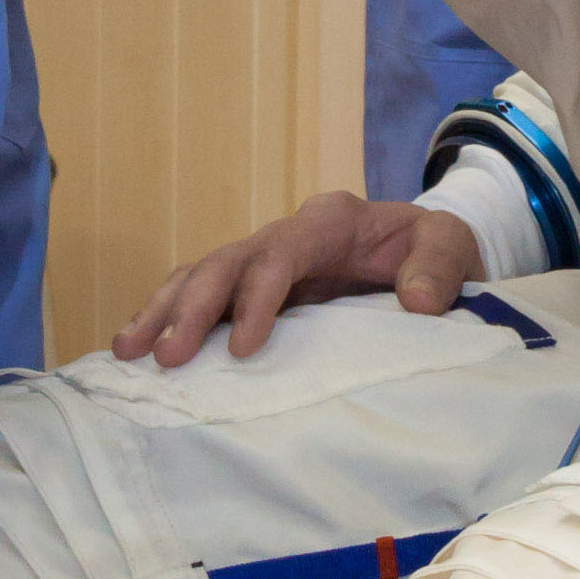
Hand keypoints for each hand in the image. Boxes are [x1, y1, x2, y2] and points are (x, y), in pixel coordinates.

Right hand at [116, 194, 478, 367]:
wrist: (429, 250)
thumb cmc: (436, 248)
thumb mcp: (451, 246)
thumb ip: (440, 268)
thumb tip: (419, 303)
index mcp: (331, 220)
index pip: (281, 253)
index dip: (256, 297)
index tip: (243, 347)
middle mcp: (289, 234)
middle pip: (227, 262)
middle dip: (191, 308)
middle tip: (166, 357)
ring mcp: (267, 258)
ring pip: (202, 275)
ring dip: (163, 311)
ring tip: (128, 351)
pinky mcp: (256, 286)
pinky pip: (205, 296)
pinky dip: (170, 317)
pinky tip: (138, 348)